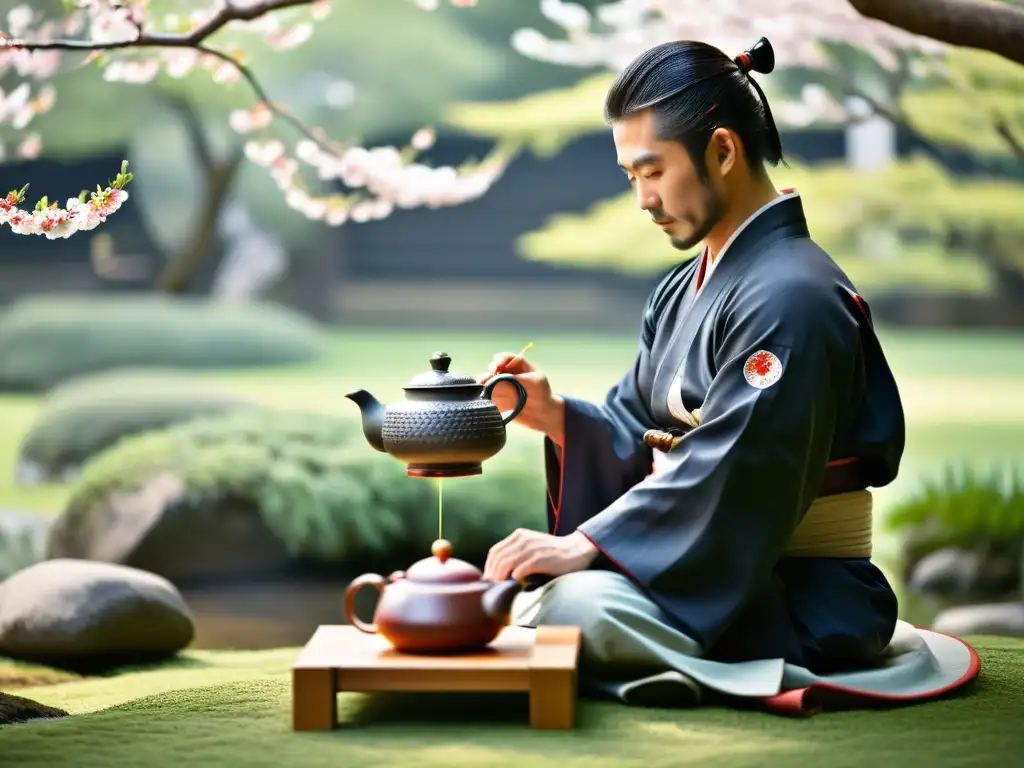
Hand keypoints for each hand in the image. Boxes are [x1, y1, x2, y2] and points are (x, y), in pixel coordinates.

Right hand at [481, 353, 563, 441]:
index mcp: (519, 366)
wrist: (543, 415)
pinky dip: (485, 393)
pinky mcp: (499, 398)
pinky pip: (489, 394)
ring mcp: (502, 386)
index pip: (507, 358)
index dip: (501, 360)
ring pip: (490, 380)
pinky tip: (484, 395)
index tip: (498, 366)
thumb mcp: (535, 382)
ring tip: (483, 384)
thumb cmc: (542, 395)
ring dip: (485, 381)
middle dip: (491, 370)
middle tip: (490, 374)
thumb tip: (500, 377)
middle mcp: (509, 374)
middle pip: (495, 368)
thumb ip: (519, 378)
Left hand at [483, 528, 597, 581]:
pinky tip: (516, 582)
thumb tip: (500, 571)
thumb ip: (517, 553)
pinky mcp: (539, 559)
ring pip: (506, 563)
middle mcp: (523, 539)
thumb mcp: (532, 546)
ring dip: (500, 576)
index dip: (488, 566)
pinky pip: (520, 569)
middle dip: (492, 573)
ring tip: (501, 586)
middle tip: (492, 586)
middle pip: (498, 558)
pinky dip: (515, 577)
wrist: (576, 550)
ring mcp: (531, 548)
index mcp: (519, 535)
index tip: (488, 578)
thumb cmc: (553, 552)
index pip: (495, 551)